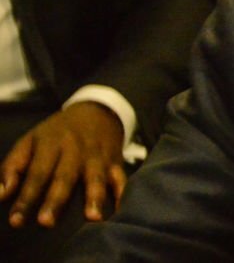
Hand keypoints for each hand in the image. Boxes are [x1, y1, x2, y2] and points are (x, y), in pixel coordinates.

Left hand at [0, 102, 125, 227]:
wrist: (97, 110)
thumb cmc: (58, 131)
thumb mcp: (31, 140)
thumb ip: (13, 166)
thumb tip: (1, 195)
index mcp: (51, 143)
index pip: (37, 173)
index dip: (26, 197)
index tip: (16, 220)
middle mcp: (76, 149)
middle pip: (65, 177)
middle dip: (56, 199)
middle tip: (46, 222)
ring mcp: (98, 155)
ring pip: (96, 177)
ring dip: (95, 196)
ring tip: (92, 217)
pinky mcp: (116, 160)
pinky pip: (121, 178)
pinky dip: (123, 194)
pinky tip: (119, 210)